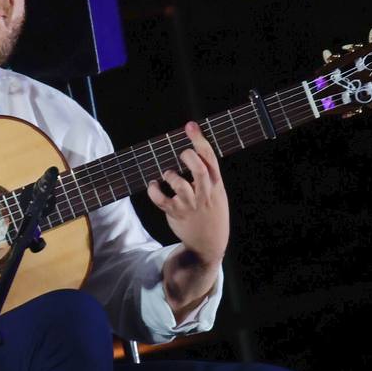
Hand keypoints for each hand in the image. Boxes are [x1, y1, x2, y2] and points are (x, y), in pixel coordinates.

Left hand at [146, 121, 229, 263]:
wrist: (208, 244)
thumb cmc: (211, 212)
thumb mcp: (218, 193)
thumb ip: (208, 174)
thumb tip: (193, 149)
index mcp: (216, 185)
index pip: (210, 158)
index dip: (199, 140)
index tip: (190, 126)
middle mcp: (204, 194)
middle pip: (198, 169)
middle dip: (188, 156)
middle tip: (182, 154)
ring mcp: (189, 205)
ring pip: (178, 184)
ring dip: (170, 174)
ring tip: (168, 174)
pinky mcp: (175, 213)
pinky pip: (160, 199)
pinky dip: (153, 190)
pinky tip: (154, 185)